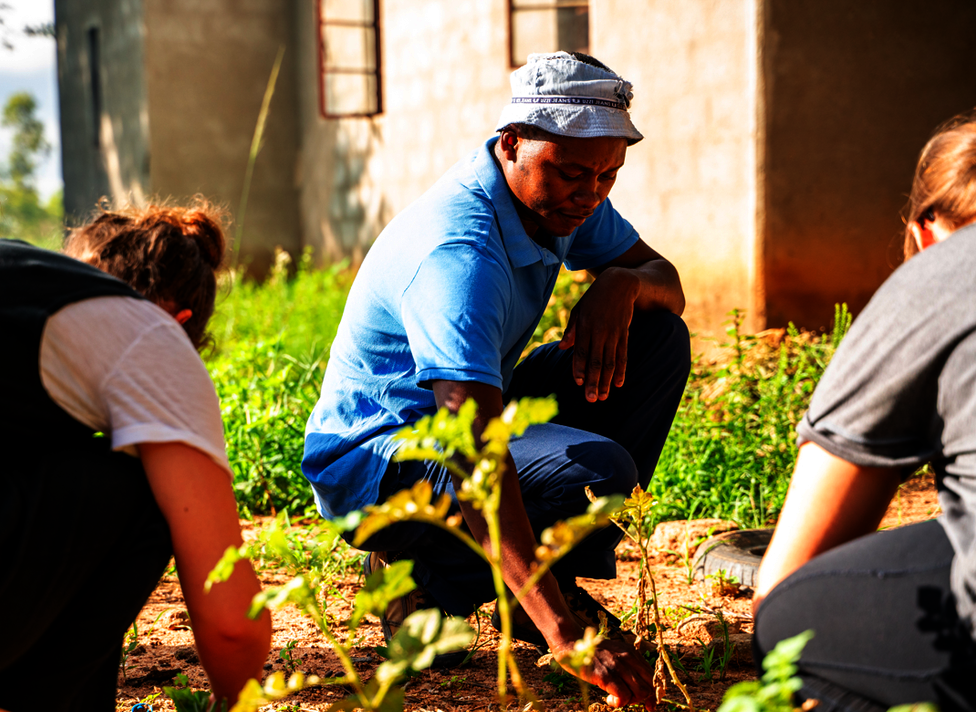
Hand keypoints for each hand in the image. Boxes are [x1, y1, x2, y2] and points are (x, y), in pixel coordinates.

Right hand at [553, 637, 656, 709]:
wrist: (570, 644)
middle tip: (629, 701)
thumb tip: (640, 685)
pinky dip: (619, 703)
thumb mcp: (615, 653)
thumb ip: (628, 665)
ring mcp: (617, 666)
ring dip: (630, 701)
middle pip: (649, 686)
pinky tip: (609, 700)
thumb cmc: (592, 653)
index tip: (650, 705)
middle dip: (643, 700)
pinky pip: (623, 696)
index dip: (654, 694)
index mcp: (632, 653)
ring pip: (640, 693)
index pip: (653, 676)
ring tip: (617, 699)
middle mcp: (627, 658)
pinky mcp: (605, 676)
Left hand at [558, 267, 638, 401]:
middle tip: (591, 399)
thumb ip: (571, 330)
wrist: (619, 284)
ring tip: (604, 397)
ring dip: (607, 381)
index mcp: (585, 326)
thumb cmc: (594, 299)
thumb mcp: (579, 310)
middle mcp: (600, 332)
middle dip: (593, 381)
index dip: (579, 367)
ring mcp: (613, 334)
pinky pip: (623, 355)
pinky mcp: (624, 334)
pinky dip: (622, 370)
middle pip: (596, 361)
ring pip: (610, 362)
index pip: (581, 351)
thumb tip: (562, 348)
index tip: (578, 383)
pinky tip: (620, 383)